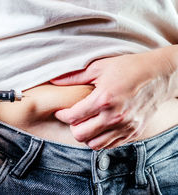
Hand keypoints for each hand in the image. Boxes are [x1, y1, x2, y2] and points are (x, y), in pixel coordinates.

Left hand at [50, 49, 175, 149]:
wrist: (159, 74)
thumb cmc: (128, 67)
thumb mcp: (99, 67)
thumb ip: (74, 76)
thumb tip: (54, 80)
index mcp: (103, 100)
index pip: (73, 117)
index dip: (62, 115)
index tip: (61, 111)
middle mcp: (114, 117)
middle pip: (81, 135)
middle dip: (72, 127)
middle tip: (73, 118)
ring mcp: (125, 127)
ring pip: (95, 144)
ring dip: (86, 136)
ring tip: (86, 123)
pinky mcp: (134, 132)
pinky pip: (111, 145)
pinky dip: (101, 139)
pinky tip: (100, 127)